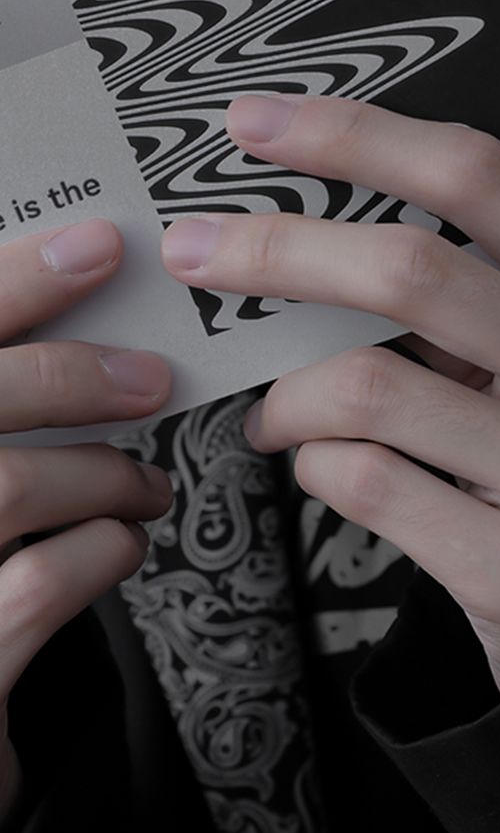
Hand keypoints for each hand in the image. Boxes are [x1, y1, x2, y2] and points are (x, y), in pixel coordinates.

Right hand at [0, 220, 171, 824]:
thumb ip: (10, 402)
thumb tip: (80, 313)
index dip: (14, 278)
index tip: (100, 243)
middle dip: (71, 376)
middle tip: (153, 379)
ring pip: (7, 490)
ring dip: (105, 473)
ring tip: (144, 485)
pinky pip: (37, 589)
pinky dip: (103, 550)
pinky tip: (121, 543)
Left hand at [161, 96, 499, 698]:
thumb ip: (476, 299)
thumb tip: (313, 230)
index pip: (486, 181)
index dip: (360, 139)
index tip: (257, 126)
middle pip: (414, 272)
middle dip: (278, 251)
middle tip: (193, 253)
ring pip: (368, 389)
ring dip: (289, 396)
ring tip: (272, 411)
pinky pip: (365, 482)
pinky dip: (315, 463)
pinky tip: (322, 467)